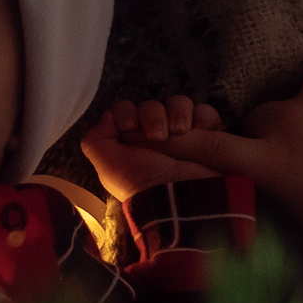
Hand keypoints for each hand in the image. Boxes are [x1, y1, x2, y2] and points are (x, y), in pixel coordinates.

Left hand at [80, 95, 227, 199]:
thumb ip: (96, 141)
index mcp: (131, 144)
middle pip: (151, 105)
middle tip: (157, 136)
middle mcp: (155, 139)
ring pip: (178, 104)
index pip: (126, 110)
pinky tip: (198, 129)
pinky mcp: (207, 137)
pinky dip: (203, 117)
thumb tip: (108, 117)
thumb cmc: (143, 185)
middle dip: (152, 115)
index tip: (130, 126)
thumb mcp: (109, 167)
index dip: (126, 112)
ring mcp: (183, 138)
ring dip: (178, 111)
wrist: (181, 198)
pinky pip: (205, 113)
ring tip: (180, 131)